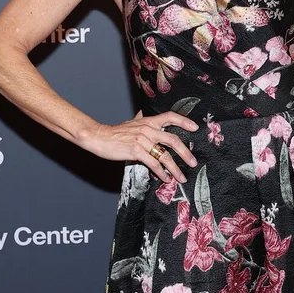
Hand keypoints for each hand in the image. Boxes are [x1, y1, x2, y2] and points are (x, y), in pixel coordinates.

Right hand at [83, 109, 198, 183]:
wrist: (98, 137)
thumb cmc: (114, 133)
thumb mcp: (130, 123)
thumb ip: (140, 120)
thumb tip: (143, 114)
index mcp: (148, 121)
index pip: (169, 117)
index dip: (183, 121)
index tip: (195, 128)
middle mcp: (147, 129)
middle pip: (172, 139)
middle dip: (185, 152)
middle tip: (193, 162)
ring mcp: (142, 140)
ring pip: (164, 155)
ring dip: (175, 168)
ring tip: (181, 177)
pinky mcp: (136, 151)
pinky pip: (153, 163)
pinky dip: (161, 172)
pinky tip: (165, 178)